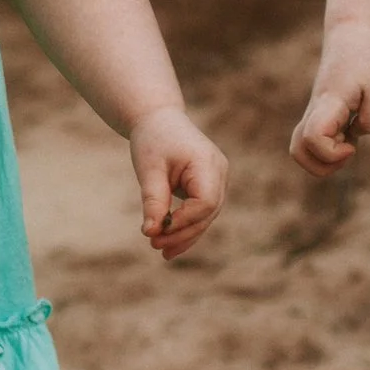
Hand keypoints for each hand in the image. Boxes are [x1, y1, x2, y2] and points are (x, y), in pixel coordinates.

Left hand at [128, 107, 227, 259]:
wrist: (158, 119)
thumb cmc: (153, 139)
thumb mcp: (149, 168)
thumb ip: (154, 200)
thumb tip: (151, 232)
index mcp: (208, 163)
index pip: (205, 202)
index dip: (184, 221)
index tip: (157, 231)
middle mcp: (219, 173)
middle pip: (208, 213)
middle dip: (182, 233)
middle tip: (155, 245)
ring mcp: (217, 180)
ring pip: (206, 217)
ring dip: (184, 236)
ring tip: (160, 250)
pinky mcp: (209, 187)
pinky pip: (201, 212)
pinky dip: (186, 227)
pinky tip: (169, 244)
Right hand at [290, 23, 369, 176]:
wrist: (350, 34)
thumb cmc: (367, 58)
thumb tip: (356, 135)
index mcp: (329, 103)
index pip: (312, 138)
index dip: (332, 153)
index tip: (353, 144)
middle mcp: (315, 111)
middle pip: (297, 151)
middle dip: (323, 166)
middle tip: (350, 150)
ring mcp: (314, 113)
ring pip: (301, 147)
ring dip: (324, 158)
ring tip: (350, 144)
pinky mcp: (319, 114)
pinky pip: (314, 140)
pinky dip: (331, 147)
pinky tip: (352, 131)